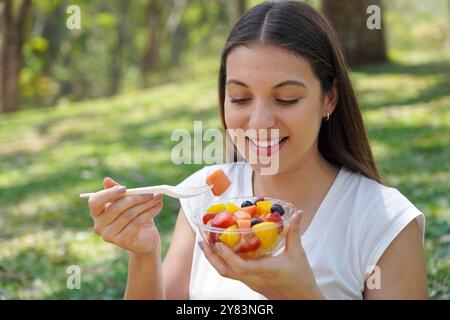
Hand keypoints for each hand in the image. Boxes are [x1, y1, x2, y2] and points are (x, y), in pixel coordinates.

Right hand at [88, 177, 163, 255]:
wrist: (145, 239)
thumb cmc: (135, 217)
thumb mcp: (127, 202)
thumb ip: (117, 192)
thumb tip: (106, 180)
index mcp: (97, 213)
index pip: (95, 202)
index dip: (108, 194)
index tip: (124, 188)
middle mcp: (99, 226)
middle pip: (116, 207)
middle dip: (136, 198)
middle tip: (151, 192)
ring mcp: (109, 235)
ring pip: (129, 214)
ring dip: (146, 204)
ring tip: (158, 198)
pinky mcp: (122, 241)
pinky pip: (137, 223)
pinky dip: (149, 213)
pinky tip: (158, 207)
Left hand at [199, 211, 323, 299]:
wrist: (301, 299)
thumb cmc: (300, 279)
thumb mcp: (298, 253)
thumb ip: (294, 232)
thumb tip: (298, 214)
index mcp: (263, 271)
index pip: (240, 267)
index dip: (226, 256)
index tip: (218, 243)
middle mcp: (253, 278)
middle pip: (225, 271)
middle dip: (211, 257)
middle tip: (202, 241)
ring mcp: (251, 282)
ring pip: (227, 273)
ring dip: (215, 260)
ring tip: (207, 245)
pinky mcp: (251, 283)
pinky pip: (233, 273)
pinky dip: (224, 262)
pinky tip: (224, 252)